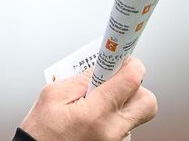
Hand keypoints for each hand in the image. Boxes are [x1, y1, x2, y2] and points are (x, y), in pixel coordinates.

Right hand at [20, 57, 157, 140]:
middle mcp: (112, 131)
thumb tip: (101, 67)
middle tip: (114, 80)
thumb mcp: (52, 95)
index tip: (123, 57)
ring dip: (122, 103)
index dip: (130, 64)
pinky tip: (94, 117)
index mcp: (96, 115)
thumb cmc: (41, 131)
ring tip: (95, 102)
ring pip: (136, 114)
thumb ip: (81, 79)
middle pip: (147, 101)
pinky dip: (114, 117)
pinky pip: (125, 126)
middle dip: (135, 86)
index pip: (131, 81)